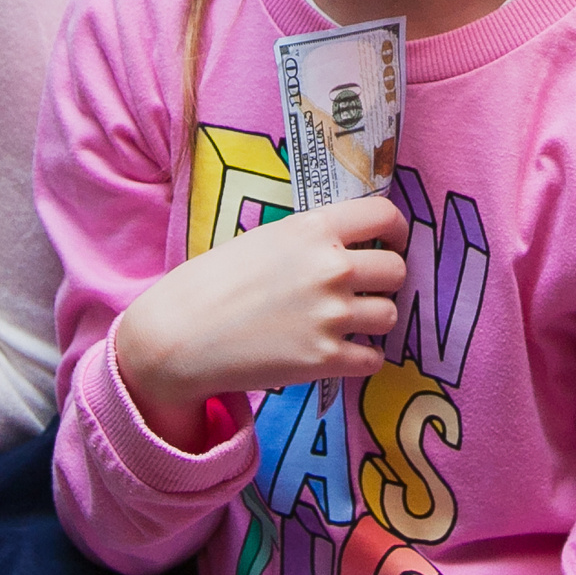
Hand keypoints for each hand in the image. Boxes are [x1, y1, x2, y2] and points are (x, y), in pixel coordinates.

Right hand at [113, 197, 407, 451]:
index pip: (385, 215)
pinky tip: (343, 353)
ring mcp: (331, 315)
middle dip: (386, 281)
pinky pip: (374, 359)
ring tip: (350, 323)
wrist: (179, 335)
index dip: (396, 230)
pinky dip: (364, 358)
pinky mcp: (325, 358)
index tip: (392, 242)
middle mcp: (330, 268)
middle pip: (396, 270)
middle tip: (366, 290)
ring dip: (375, 320)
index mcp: (314, 229)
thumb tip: (350, 246)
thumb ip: (311, 240)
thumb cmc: (213, 283)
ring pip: (390, 314)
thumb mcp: (266, 240)